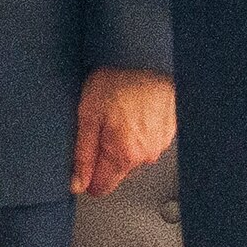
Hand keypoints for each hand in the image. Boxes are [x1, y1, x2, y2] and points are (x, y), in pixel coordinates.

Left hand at [71, 67, 176, 195]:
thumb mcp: (88, 115)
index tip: (83, 157)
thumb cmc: (119, 80)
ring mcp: (160, 145)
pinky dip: (138, 130)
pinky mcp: (169, 132)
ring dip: (122, 141)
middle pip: (116, 171)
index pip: (100, 188)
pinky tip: (133, 109)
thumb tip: (76, 183)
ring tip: (118, 112)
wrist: (149, 57)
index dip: (86, 176)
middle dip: (104, 154)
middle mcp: (145, 156)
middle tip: (100, 123)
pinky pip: (146, 141)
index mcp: (123, 155)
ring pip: (132, 155)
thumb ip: (82, 154)